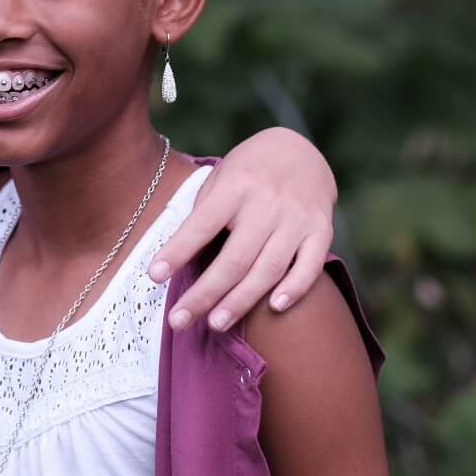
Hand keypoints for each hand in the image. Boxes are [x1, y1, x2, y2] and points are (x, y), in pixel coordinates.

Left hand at [148, 126, 337, 332]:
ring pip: (268, 269)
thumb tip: (181, 257)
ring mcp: (296, 219)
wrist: (301, 151)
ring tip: (215, 324)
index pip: (202, 224)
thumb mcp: (221, 178)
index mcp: (235, 186)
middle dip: (205, 294)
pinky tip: (275, 307)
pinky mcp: (321, 231)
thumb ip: (205, 213)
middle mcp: (267, 203)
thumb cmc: (248, 172)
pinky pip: (310, 266)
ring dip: (241, 301)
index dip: (178, 251)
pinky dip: (294, 288)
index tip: (154, 276)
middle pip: (234, 258)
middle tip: (178, 322)